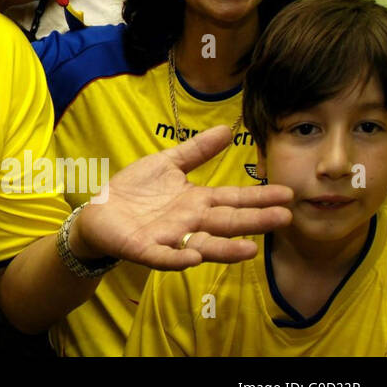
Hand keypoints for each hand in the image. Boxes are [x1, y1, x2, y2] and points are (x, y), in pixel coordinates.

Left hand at [75, 126, 293, 269]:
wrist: (99, 210)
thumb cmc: (137, 190)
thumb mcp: (167, 163)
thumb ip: (196, 150)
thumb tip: (227, 129)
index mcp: (197, 201)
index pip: (233, 199)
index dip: (258, 197)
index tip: (286, 195)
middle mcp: (190, 222)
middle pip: (226, 222)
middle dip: (254, 221)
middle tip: (285, 218)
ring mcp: (170, 238)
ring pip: (203, 245)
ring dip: (225, 249)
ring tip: (250, 251)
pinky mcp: (145, 249)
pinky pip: (164, 256)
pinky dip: (177, 258)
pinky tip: (193, 256)